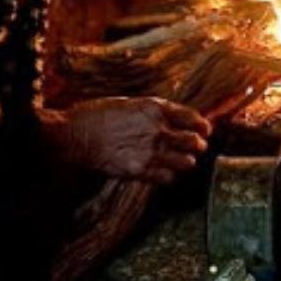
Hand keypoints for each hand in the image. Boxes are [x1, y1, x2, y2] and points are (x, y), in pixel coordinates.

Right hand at [59, 97, 211, 184]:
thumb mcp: (129, 103)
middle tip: (197, 146)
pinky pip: (168, 177)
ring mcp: (150, 152)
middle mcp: (157, 129)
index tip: (205, 129)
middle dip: (198, 144)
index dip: (202, 125)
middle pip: (193, 141)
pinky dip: (169, 175)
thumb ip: (151, 112)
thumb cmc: (97, 114)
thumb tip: (170, 119)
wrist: (76, 135)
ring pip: (186, 162)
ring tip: (183, 160)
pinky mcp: (140, 171)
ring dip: (187, 161)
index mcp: (154, 108)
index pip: (192, 118)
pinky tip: (163, 171)